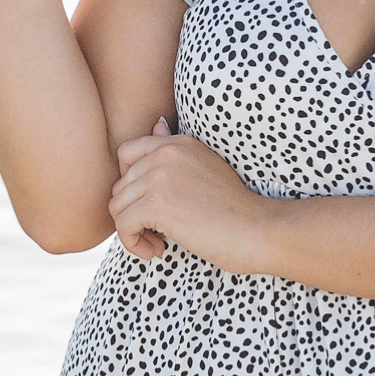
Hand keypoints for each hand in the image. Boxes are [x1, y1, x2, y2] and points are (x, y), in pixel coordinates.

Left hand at [110, 116, 278, 274]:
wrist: (257, 230)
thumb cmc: (235, 208)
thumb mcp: (205, 168)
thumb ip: (175, 152)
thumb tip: (156, 124)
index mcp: (179, 143)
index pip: (127, 153)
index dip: (129, 184)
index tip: (148, 205)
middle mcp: (166, 153)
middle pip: (120, 185)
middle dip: (132, 213)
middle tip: (156, 233)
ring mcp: (160, 176)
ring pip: (117, 206)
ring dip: (132, 232)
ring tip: (157, 243)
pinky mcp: (156, 203)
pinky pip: (122, 225)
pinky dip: (133, 243)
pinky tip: (156, 251)